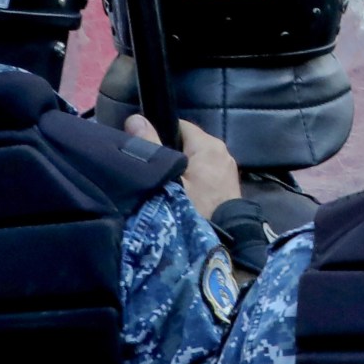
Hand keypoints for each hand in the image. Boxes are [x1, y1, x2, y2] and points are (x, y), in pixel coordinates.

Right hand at [125, 115, 242, 217]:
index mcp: (209, 145)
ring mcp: (227, 172)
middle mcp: (222, 153)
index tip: (141, 148)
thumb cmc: (193, 208)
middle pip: (185, 145)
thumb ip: (150, 148)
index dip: (158, 133)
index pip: (178, 126)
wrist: (223, 244)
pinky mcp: (227, 189)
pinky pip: (202, 177)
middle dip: (167, 154)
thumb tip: (135, 118)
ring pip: (193, 162)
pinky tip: (177, 196)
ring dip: (178, 171)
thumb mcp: (167, 178)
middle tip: (148, 171)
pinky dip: (190, 182)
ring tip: (160, 185)